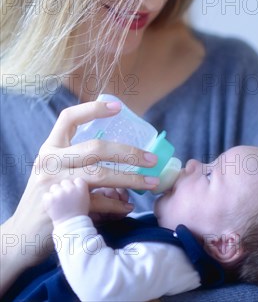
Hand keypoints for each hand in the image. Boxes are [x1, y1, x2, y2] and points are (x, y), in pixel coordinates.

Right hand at [6, 100, 158, 273]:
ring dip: (131, 179)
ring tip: (151, 182)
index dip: (93, 109)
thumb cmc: (46, 197)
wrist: (22, 234)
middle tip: (152, 159)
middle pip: (95, 148)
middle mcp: (50, 161)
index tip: (118, 107)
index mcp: (50, 148)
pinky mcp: (61, 206)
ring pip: (100, 175)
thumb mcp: (53, 170)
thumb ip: (77, 159)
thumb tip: (121, 155)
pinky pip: (98, 202)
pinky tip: (128, 206)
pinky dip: (117, 204)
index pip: (68, 118)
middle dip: (128, 152)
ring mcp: (55, 184)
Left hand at [42, 178, 89, 224]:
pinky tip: (52, 207)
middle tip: (66, 201)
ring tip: (59, 204)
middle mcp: (71, 188)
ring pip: (55, 187)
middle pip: (65, 182)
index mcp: (82, 187)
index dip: (75, 187)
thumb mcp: (86, 198)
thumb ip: (81, 186)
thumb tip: (75, 177)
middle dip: (65, 189)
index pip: (77, 179)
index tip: (75, 195)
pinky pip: (46, 195)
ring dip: (56, 194)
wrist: (68, 228)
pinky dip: (48, 201)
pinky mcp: (49, 199)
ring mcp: (59, 193)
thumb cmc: (78, 214)